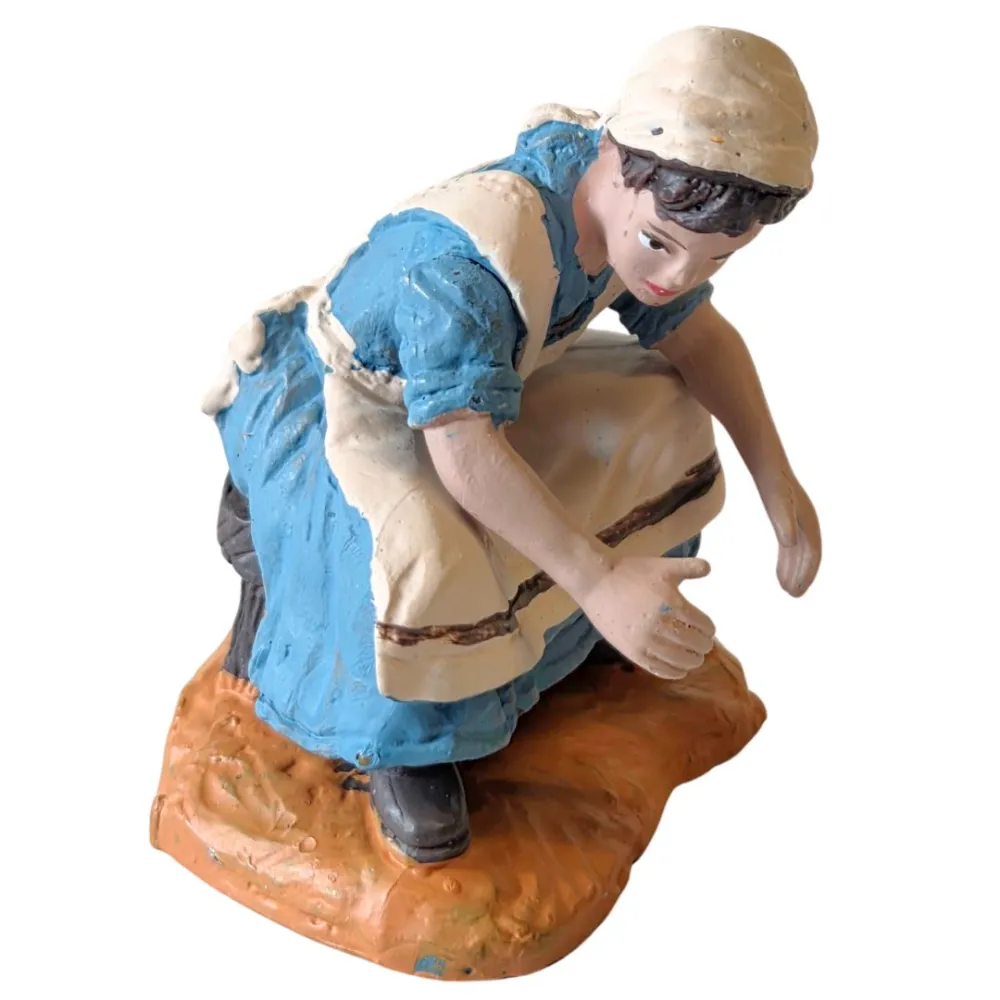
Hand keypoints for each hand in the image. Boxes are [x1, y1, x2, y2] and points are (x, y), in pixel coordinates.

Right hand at [578, 556, 715, 679]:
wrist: (597, 582)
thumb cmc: (630, 572)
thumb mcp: (662, 565)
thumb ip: (688, 567)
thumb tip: (708, 568)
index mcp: (672, 604)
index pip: (704, 626)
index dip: (708, 629)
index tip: (706, 629)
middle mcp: (661, 626)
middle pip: (696, 645)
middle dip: (702, 645)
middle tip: (701, 643)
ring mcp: (646, 642)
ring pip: (681, 661)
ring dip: (692, 660)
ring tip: (693, 657)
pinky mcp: (632, 652)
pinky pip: (660, 669)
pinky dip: (674, 672)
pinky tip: (679, 670)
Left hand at [759, 467, 821, 596]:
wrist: (768, 463)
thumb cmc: (773, 483)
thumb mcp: (777, 502)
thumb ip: (783, 521)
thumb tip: (789, 544)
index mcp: (810, 523)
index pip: (813, 555)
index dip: (807, 574)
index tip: (797, 592)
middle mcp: (808, 524)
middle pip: (808, 556)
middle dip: (802, 576)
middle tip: (792, 595)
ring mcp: (798, 522)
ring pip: (799, 553)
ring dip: (794, 570)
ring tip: (786, 589)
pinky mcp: (788, 520)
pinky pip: (791, 547)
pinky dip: (786, 561)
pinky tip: (779, 573)